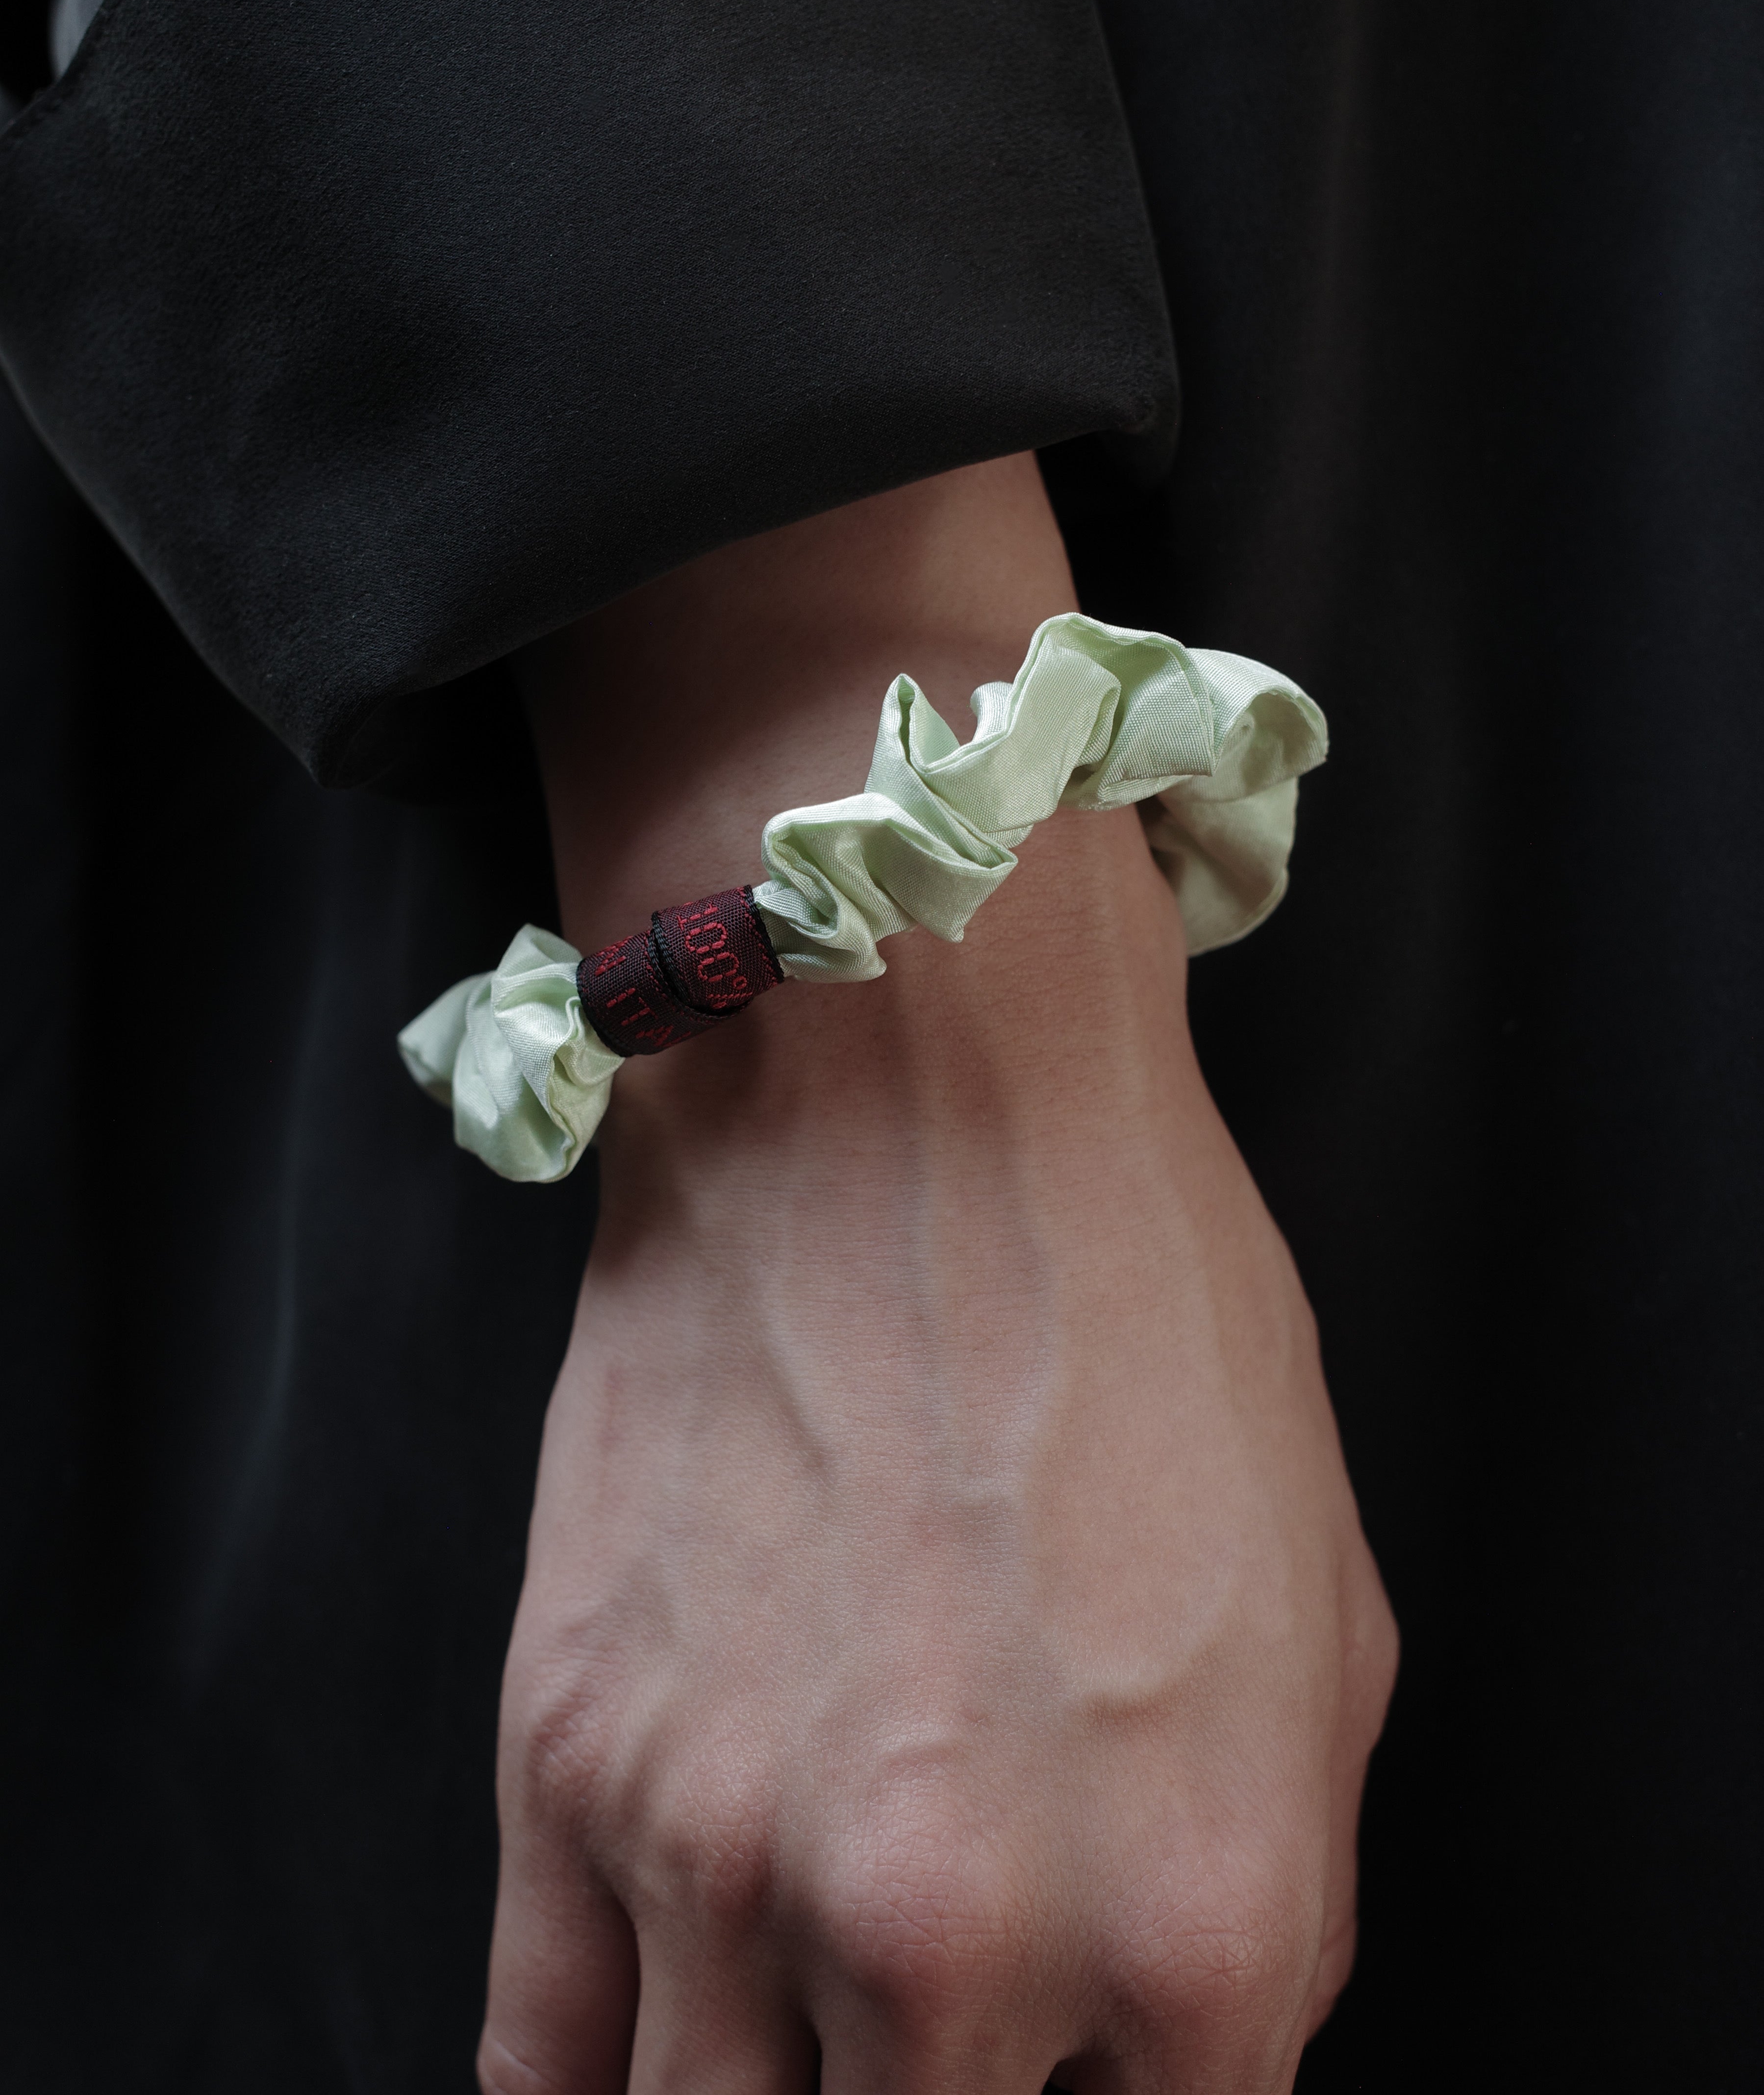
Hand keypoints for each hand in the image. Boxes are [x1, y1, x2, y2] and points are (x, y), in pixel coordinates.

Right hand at [486, 459, 1396, 2092]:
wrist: (909, 1111)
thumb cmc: (1138, 1330)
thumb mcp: (1325, 1642)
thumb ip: (1266, 1913)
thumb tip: (1148, 2049)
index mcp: (1196, 1923)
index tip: (1071, 2061)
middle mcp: (951, 1937)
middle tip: (949, 2017)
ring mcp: (728, 1860)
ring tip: (814, 2009)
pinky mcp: (565, 1766)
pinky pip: (544, 2067)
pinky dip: (601, 2092)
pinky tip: (656, 2045)